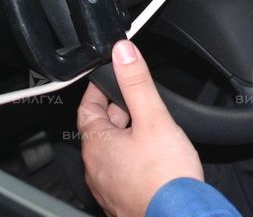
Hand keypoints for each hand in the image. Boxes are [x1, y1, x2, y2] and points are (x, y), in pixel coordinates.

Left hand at [78, 40, 202, 216]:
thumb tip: (122, 52)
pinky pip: (123, 172)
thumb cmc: (164, 178)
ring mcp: (109, 187)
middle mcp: (97, 168)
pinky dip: (133, 158)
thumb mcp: (154, 118)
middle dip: (117, 110)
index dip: (98, 90)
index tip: (108, 77)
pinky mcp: (124, 200)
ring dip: (126, 135)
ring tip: (147, 124)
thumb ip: (137, 83)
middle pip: (100, 130)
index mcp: (97, 145)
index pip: (87, 108)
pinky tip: (153, 157)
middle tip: (134, 96)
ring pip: (113, 152)